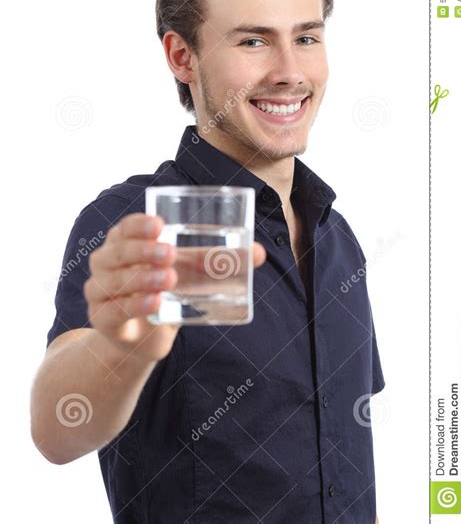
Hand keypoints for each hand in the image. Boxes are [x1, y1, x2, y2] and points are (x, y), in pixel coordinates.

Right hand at [85, 213, 266, 362]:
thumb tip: (259, 254)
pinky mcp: (103, 319)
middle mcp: (106, 263)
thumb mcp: (190, 274)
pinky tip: (156, 304)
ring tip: (170, 279)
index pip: (125, 227)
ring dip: (142, 279)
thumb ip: (217, 262)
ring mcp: (100, 291)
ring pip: (115, 280)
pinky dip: (135, 306)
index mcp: (124, 243)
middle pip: (117, 251)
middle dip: (143, 251)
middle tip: (171, 253)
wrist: (145, 336)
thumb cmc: (166, 291)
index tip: (160, 226)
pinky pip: (114, 311)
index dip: (138, 224)